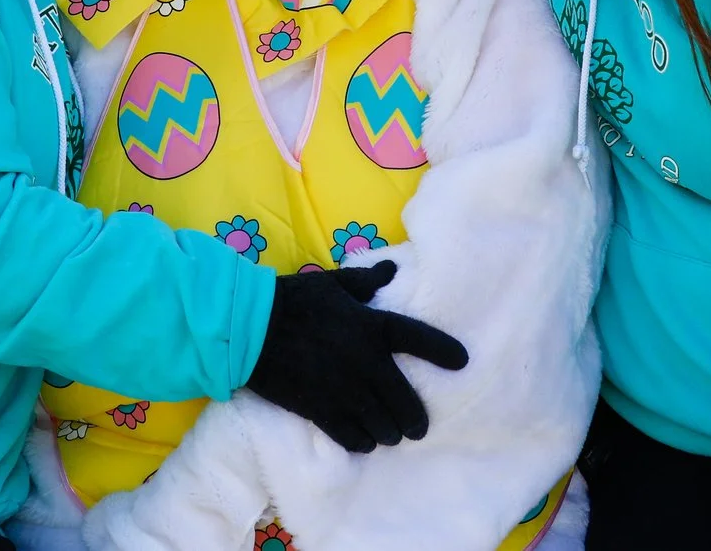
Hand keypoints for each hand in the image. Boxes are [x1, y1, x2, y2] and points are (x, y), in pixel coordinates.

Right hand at [242, 261, 468, 453]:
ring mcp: (344, 391)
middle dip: (416, 420)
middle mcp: (365, 363)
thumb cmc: (293, 300)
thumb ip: (365, 282)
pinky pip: (353, 438)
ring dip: (390, 433)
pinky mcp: (321, 411)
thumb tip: (390, 269)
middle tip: (418, 427)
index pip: (419, 340)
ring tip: (390, 434)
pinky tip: (364, 441)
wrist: (249, 328)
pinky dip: (363, 442)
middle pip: (406, 403)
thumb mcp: (332, 283)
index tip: (462, 362)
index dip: (444, 352)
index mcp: (372, 327)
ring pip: (383, 427)